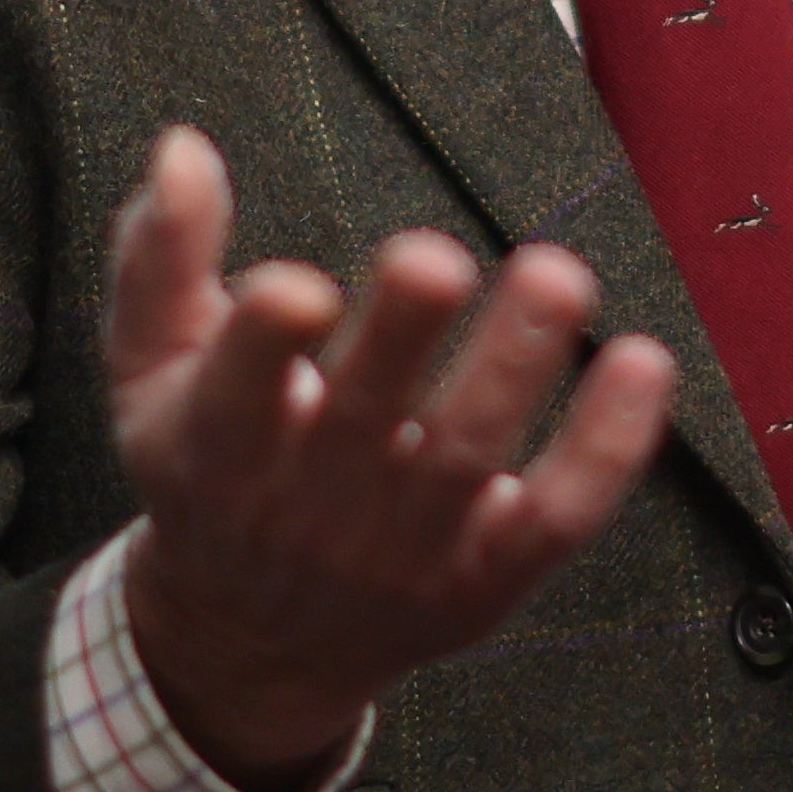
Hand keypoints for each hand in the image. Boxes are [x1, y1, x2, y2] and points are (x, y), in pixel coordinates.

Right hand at [105, 126, 677, 791]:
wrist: (253, 645)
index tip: (295, 285)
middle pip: (362, 422)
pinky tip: (644, 363)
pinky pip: (558, 516)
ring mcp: (404, 552)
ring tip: (557, 274)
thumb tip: (185, 146)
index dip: (261, 345)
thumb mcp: (148, 373)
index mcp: (216, 450)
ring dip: (515, 364)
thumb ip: (159, 258)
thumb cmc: (207, 473)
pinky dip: (607, 448)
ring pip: (466, 457)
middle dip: (400, 336)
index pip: (234, 398)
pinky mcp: (486, 578)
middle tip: (433, 258)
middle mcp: (312, 508)